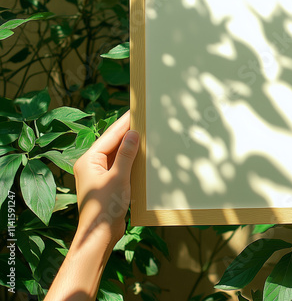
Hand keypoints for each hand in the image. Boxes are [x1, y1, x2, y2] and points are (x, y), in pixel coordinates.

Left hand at [46, 111, 139, 300]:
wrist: (99, 235)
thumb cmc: (105, 207)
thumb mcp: (118, 177)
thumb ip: (126, 154)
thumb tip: (133, 133)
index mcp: (88, 160)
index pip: (110, 136)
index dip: (124, 123)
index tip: (136, 111)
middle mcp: (91, 165)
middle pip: (113, 144)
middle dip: (128, 134)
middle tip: (144, 120)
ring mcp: (99, 175)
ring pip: (117, 155)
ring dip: (131, 147)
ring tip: (146, 134)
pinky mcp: (107, 184)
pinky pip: (120, 167)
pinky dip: (130, 161)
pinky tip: (142, 156)